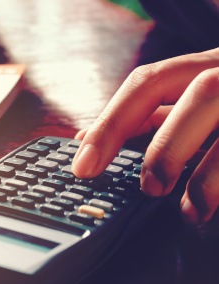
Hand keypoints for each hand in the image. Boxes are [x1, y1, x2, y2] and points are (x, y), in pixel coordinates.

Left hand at [72, 48, 218, 224]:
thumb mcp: (188, 101)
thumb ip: (145, 117)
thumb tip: (86, 140)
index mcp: (202, 66)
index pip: (147, 83)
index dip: (111, 124)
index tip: (83, 166)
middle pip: (201, 94)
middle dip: (168, 145)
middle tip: (150, 187)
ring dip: (208, 177)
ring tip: (191, 211)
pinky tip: (213, 208)